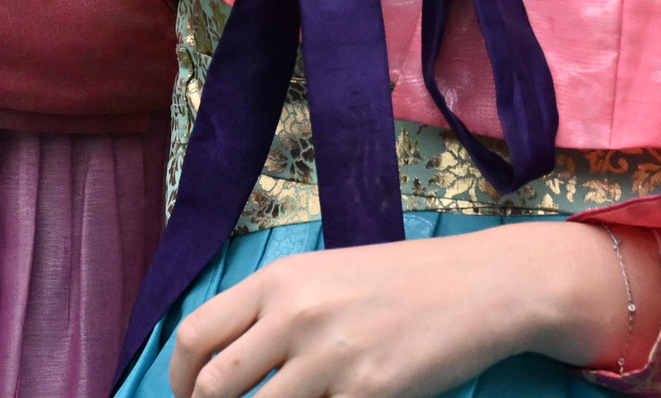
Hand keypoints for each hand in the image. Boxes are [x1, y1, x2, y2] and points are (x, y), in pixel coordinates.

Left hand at [168, 223, 631, 397]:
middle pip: (216, 386)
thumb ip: (276, 309)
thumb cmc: (402, 282)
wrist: (481, 287)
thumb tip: (227, 358)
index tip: (187, 395)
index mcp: (280, 280)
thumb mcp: (327, 275)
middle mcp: (296, 315)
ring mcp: (331, 357)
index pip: (196, 334)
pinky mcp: (368, 393)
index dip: (179, 376)